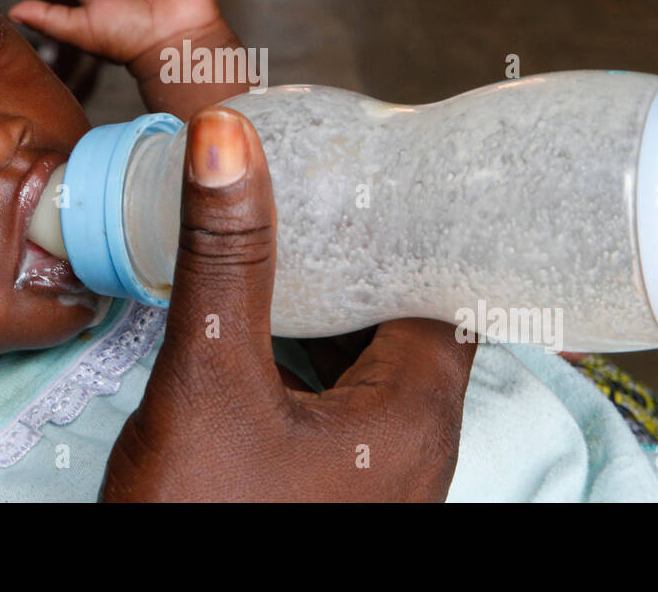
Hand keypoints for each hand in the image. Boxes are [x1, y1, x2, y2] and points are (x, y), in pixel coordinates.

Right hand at [102, 107, 476, 501]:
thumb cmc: (204, 519)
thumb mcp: (211, 378)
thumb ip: (225, 259)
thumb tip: (229, 138)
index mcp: (417, 413)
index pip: (453, 282)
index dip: (426, 217)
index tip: (389, 157)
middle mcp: (413, 443)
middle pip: (412, 314)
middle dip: (372, 246)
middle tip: (331, 175)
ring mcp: (373, 470)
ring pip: (371, 355)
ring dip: (338, 296)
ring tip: (300, 224)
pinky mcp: (329, 483)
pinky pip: (338, 393)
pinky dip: (311, 345)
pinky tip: (269, 312)